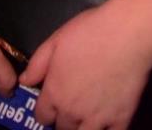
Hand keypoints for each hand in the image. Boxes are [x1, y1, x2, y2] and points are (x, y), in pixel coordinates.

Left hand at [20, 0, 151, 129]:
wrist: (126, 34)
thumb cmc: (89, 32)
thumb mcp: (55, 40)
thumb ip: (37, 64)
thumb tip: (25, 81)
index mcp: (55, 93)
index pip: (42, 116)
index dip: (45, 111)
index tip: (50, 105)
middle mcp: (72, 112)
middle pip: (62, 129)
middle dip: (63, 120)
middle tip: (70, 108)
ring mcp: (97, 119)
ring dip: (81, 129)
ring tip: (85, 118)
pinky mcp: (120, 120)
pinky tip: (105, 124)